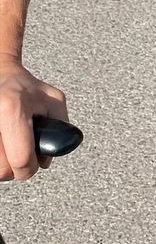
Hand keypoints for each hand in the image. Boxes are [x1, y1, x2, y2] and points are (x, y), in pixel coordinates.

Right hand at [0, 55, 67, 180]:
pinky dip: (0, 156)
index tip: (34, 163)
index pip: (21, 158)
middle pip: (3, 170)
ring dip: (5, 165)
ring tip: (12, 147)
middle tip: (22, 154)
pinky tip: (5, 144)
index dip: (31, 167)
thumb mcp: (54, 100)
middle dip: (17, 168)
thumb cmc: (25, 87)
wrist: (0, 74)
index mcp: (13, 108)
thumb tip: (46, 160)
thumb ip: (60, 128)